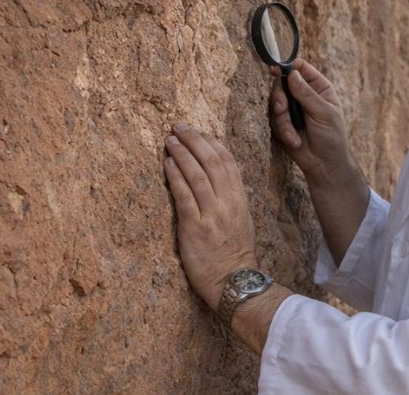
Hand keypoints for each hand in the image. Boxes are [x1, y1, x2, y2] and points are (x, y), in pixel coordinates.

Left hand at [163, 123, 257, 308]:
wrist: (234, 281)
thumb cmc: (235, 254)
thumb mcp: (240, 222)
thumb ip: (230, 201)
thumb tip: (218, 183)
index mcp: (240, 200)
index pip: (228, 163)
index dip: (213, 144)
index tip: (199, 132)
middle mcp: (228, 203)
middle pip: (212, 162)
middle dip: (195, 141)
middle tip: (179, 126)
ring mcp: (212, 215)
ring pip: (198, 175)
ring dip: (182, 154)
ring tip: (170, 139)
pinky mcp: (195, 228)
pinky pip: (185, 196)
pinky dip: (175, 177)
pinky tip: (167, 164)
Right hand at [269, 59, 369, 263]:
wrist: (325, 165)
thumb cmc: (332, 137)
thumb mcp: (324, 113)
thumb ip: (307, 94)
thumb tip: (292, 74)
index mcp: (320, 89)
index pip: (302, 69)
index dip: (290, 67)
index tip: (277, 70)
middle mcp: (305, 96)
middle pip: (282, 84)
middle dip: (280, 98)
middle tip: (282, 108)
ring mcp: (292, 109)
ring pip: (275, 102)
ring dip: (282, 120)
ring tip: (293, 134)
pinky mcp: (283, 123)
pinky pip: (274, 120)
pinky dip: (283, 132)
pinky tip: (295, 141)